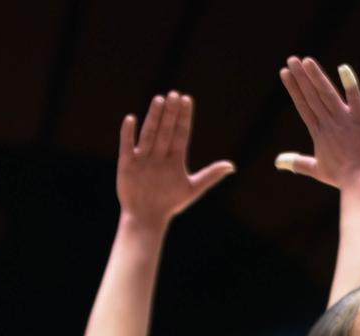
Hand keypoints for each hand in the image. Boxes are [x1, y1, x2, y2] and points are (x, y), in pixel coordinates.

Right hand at [115, 91, 233, 225]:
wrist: (147, 217)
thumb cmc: (170, 203)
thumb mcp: (193, 188)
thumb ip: (211, 175)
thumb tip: (232, 166)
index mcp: (175, 158)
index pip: (181, 133)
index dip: (184, 117)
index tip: (187, 99)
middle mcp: (159, 153)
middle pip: (166, 129)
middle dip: (170, 113)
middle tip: (174, 94)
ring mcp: (144, 157)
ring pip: (150, 133)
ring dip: (154, 117)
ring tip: (159, 100)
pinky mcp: (127, 163)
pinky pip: (127, 145)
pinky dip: (128, 134)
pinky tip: (132, 119)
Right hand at [277, 57, 359, 187]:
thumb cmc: (342, 178)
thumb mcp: (317, 169)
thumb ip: (298, 162)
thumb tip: (278, 162)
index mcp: (319, 132)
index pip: (303, 105)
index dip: (294, 88)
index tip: (285, 73)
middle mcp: (329, 123)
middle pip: (312, 96)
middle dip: (301, 77)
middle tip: (291, 59)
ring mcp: (345, 121)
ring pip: (327, 94)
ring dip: (316, 77)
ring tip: (306, 61)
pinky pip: (355, 99)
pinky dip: (350, 84)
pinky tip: (343, 68)